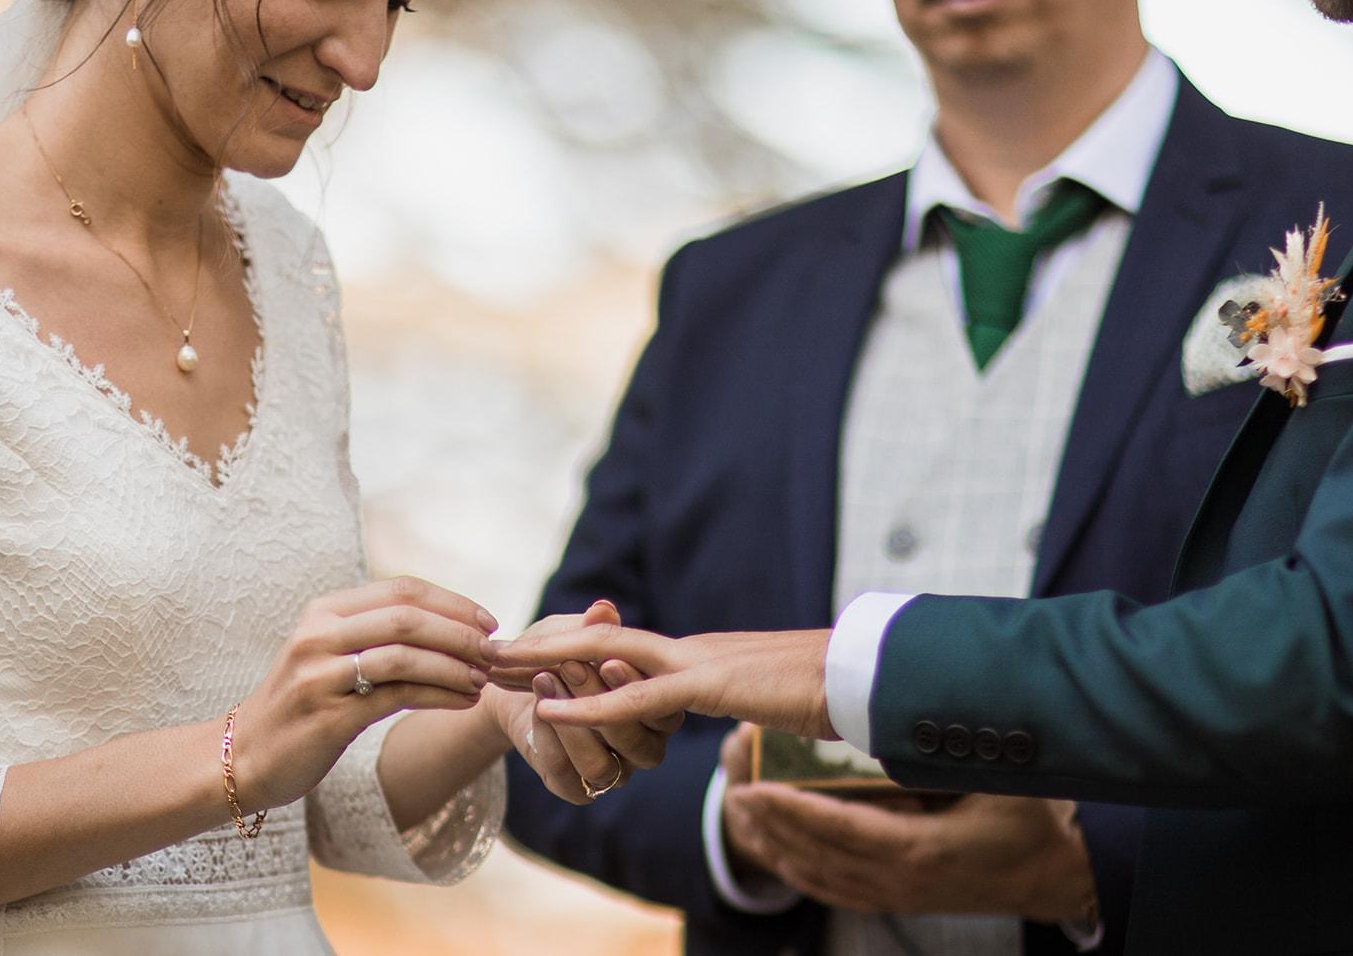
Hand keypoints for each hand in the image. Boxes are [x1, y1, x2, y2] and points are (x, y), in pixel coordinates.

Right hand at [236, 576, 497, 810]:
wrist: (244, 757)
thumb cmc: (302, 705)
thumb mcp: (331, 654)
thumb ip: (377, 633)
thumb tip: (451, 622)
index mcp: (324, 611)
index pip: (402, 590)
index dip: (453, 602)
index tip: (489, 620)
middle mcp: (319, 635)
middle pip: (408, 617)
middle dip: (461, 632)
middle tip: (494, 651)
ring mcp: (320, 674)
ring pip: (406, 655)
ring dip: (455, 666)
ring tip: (483, 680)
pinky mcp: (328, 715)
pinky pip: (398, 696)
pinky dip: (441, 695)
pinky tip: (464, 702)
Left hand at [487, 602, 683, 802]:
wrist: (510, 685)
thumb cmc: (554, 653)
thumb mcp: (571, 634)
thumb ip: (591, 628)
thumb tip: (602, 608)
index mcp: (657, 710)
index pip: (660, 707)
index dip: (634, 685)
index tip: (608, 659)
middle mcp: (642, 746)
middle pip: (635, 740)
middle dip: (597, 699)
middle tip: (568, 665)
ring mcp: (612, 771)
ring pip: (601, 763)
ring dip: (570, 723)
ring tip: (544, 680)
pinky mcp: (577, 787)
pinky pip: (568, 775)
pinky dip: (550, 738)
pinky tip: (536, 707)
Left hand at [493, 625, 835, 738]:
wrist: (868, 671)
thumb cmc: (828, 686)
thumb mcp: (766, 694)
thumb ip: (737, 693)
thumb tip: (730, 699)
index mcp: (698, 654)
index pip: (619, 648)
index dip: (568, 649)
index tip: (523, 656)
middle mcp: (688, 649)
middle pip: (596, 642)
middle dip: (538, 647)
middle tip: (484, 650)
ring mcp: (697, 662)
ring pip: (604, 658)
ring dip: (545, 664)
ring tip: (493, 666)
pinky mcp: (711, 684)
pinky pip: (639, 697)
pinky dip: (591, 703)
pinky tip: (550, 709)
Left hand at [726, 769, 1096, 921]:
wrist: (1056, 876)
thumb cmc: (1031, 819)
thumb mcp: (996, 780)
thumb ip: (945, 756)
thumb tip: (900, 714)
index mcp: (920, 848)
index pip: (839, 829)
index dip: (792, 810)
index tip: (754, 787)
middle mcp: (901, 880)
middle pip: (819, 854)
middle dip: (771, 823)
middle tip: (735, 789)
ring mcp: (899, 896)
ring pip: (821, 877)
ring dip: (778, 848)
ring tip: (744, 815)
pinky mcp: (900, 901)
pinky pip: (837, 892)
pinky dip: (801, 873)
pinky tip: (780, 854)